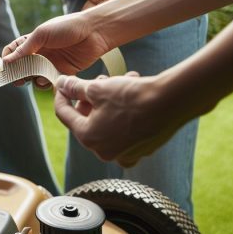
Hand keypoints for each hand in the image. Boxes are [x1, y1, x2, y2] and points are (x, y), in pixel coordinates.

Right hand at [2, 13, 111, 85]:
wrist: (95, 32)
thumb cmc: (68, 27)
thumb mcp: (42, 34)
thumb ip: (25, 48)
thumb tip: (7, 60)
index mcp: (32, 41)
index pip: (13, 51)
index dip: (8, 59)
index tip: (8, 67)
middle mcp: (40, 53)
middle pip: (22, 67)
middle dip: (18, 74)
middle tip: (17, 81)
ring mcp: (50, 63)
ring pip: (34, 76)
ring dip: (32, 79)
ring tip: (35, 77)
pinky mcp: (62, 72)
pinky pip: (49, 81)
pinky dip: (45, 83)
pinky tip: (46, 79)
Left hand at [53, 72, 188, 166]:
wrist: (172, 103)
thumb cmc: (132, 96)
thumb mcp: (97, 88)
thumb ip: (75, 88)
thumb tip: (61, 84)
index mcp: (88, 138)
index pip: (64, 115)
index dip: (61, 96)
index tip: (62, 84)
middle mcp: (104, 151)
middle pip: (87, 120)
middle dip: (90, 98)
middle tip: (98, 80)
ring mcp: (125, 153)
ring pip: (108, 123)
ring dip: (110, 102)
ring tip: (122, 81)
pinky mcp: (142, 150)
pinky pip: (126, 131)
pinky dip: (126, 115)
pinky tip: (134, 96)